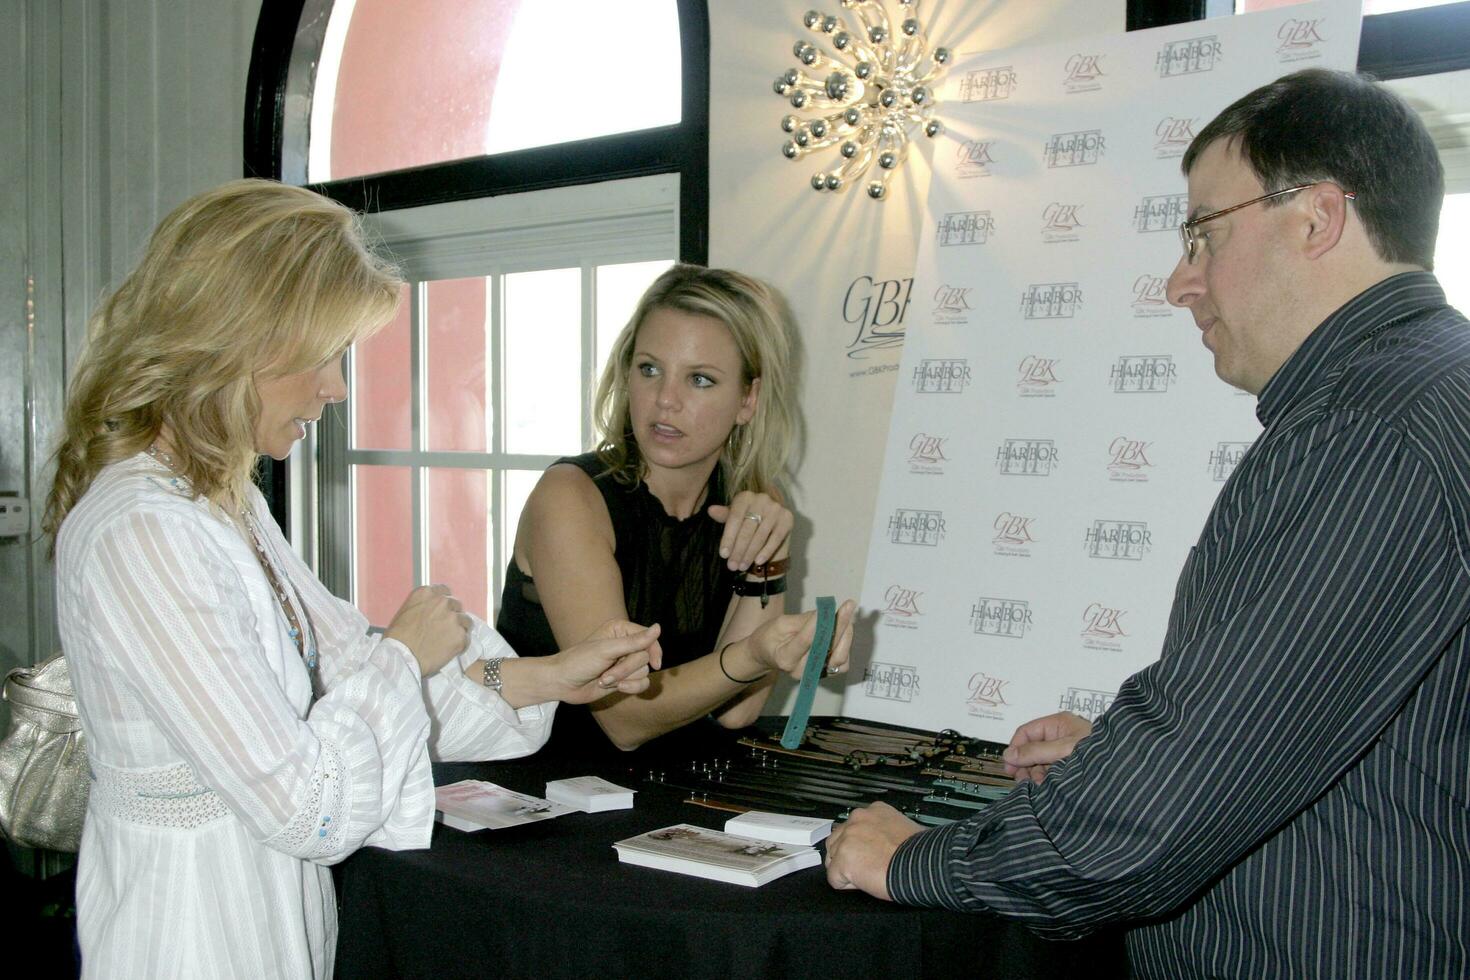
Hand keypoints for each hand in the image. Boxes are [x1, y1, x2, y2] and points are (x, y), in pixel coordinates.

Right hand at [383, 584, 471, 676]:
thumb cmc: (397, 639)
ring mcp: (453, 618)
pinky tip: (449, 651)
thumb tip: (432, 612)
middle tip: (444, 629)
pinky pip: (466, 639)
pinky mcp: (460, 636)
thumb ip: (423, 607)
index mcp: (426, 593)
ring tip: (448, 641)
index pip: (444, 591)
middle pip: (456, 605)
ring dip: (459, 629)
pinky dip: (460, 645)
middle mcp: (442, 602)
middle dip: (452, 615)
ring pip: (465, 621)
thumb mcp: (405, 612)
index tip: (442, 611)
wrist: (400, 658)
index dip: (444, 603)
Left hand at [544, 621, 662, 704]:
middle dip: (626, 669)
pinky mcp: (625, 678)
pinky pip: (642, 684)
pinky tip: (616, 687)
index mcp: (621, 630)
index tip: (655, 664)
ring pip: (644, 672)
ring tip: (605, 680)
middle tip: (607, 674)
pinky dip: (630, 688)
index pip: (648, 638)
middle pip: (645, 658)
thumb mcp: (607, 650)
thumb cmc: (579, 662)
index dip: (653, 650)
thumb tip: (658, 628)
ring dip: (624, 679)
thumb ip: (634, 641)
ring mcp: (625, 662)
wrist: (563, 683)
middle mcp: (625, 644)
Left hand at [708, 490, 793, 571]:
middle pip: (747, 529)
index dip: (728, 538)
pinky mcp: (787, 518)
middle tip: (732, 566)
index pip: (734, 519)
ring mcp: (776, 508)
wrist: (771, 525)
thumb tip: (711, 510)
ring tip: (742, 566)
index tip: (723, 555)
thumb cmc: (748, 522)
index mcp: (746, 496)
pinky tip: (758, 562)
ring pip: (760, 535)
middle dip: (738, 550)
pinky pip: (775, 538)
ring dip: (750, 553)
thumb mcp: (735, 518)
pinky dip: (766, 551)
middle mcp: (762, 498)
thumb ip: (724, 516)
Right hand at [739, 599, 856, 678]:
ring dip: (846, 636)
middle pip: (827, 650)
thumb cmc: (770, 637)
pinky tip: (843, 631)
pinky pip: (842, 664)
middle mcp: (801, 670)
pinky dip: (845, 647)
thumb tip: (824, 614)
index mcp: (785, 658)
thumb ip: (803, 621)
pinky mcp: (823, 673)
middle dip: (840, 627)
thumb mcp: (780, 623)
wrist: (766, 655)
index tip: (831, 607)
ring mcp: (814, 674)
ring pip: (839, 659)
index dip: (820, 623)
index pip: (806, 640)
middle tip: (847, 607)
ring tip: (846, 617)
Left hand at [825, 801, 921, 899]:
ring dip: (846, 870)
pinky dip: (848, 886)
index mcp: (874, 810)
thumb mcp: (905, 827)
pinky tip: (867, 882)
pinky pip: (835, 879)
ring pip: (832, 859)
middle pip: (837, 840)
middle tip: (868, 867)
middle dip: (848, 856)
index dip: (861, 845)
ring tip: (869, 875)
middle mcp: (857, 819)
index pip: (854, 827)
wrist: (922, 864)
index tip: (871, 854)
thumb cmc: (921, 851)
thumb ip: (888, 829)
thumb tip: (888, 842)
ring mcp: (847, 838)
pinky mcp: (842, 860)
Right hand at [1003, 711, 1092, 783]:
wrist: (1125, 769)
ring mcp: (1064, 750)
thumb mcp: (1064, 749)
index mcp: (1057, 724)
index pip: (1026, 732)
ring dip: (1036, 774)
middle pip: (1030, 748)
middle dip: (1026, 764)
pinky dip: (1046, 779)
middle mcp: (1059, 735)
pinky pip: (1050, 770)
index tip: (1010, 768)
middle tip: (1023, 781)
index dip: (1015, 748)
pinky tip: (1047, 787)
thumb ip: (1036, 752)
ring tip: (1040, 786)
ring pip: (1039, 761)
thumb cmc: (1097, 752)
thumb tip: (1008, 756)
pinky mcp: (1070, 765)